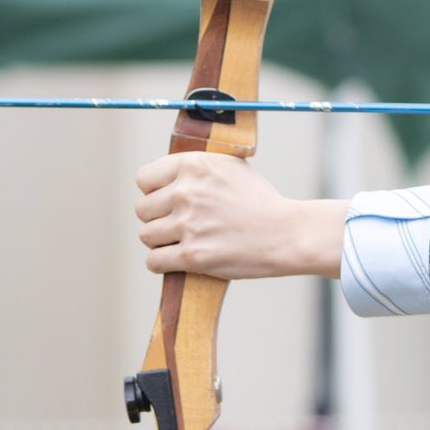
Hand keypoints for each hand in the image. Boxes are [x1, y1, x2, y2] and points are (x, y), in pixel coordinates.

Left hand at [135, 152, 345, 279]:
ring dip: (160, 241)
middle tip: (178, 224)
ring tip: (181, 241)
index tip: (167, 200)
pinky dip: (162, 263)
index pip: (144, 178)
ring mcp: (189, 225)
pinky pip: (154, 261)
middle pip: (142, 209)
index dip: (154, 191)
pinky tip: (178, 259)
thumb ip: (197, 168)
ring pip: (146, 235)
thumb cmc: (262, 202)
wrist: (287, 233)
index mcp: (195, 165)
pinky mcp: (192, 255)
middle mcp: (187, 192)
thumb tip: (165, 176)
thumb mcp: (231, 168)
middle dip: (157, 218)